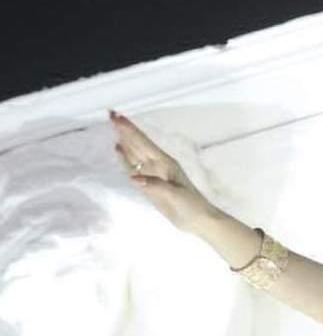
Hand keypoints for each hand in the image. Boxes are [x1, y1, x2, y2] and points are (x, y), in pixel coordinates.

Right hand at [110, 110, 216, 231]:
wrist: (198, 220)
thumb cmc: (192, 206)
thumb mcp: (176, 195)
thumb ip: (155, 186)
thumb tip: (135, 178)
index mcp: (166, 163)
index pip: (143, 143)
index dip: (130, 130)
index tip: (117, 117)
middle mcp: (158, 165)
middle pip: (137, 144)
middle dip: (124, 130)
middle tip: (111, 114)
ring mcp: (153, 174)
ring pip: (134, 153)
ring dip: (124, 140)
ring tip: (114, 126)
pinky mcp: (149, 184)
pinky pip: (133, 168)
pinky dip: (124, 158)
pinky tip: (119, 150)